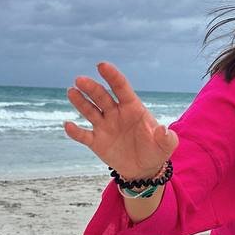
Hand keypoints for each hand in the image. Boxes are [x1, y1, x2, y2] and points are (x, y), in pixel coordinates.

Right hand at [64, 62, 178, 179]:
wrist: (144, 169)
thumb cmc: (156, 151)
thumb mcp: (166, 146)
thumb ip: (166, 138)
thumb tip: (162, 130)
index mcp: (132, 108)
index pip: (121, 88)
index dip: (112, 76)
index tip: (102, 65)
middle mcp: (116, 113)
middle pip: (102, 96)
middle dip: (91, 88)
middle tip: (80, 80)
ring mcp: (104, 126)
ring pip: (90, 111)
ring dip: (80, 102)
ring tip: (71, 92)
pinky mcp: (96, 141)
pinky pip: (83, 135)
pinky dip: (75, 131)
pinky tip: (68, 125)